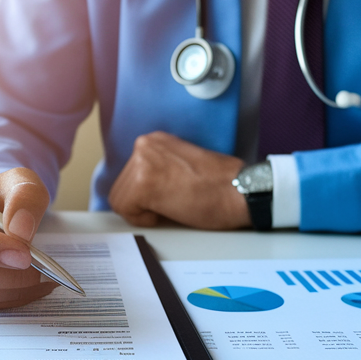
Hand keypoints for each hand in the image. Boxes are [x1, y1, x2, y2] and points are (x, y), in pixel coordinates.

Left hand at [108, 132, 249, 227]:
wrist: (240, 190)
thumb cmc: (219, 185)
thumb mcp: (179, 165)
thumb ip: (156, 170)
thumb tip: (136, 191)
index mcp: (153, 141)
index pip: (127, 176)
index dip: (145, 196)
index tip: (166, 198)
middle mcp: (144, 146)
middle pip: (121, 187)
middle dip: (142, 204)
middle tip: (172, 204)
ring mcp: (142, 163)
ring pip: (121, 200)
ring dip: (143, 211)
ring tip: (173, 206)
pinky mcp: (144, 184)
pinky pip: (126, 210)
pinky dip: (144, 219)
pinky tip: (169, 211)